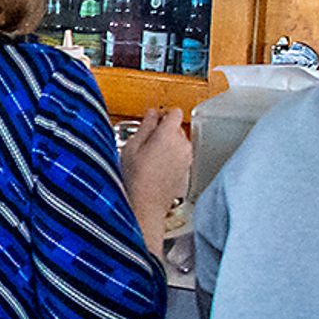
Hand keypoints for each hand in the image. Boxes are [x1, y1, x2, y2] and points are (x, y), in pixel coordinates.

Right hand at [120, 106, 194, 227]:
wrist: (146, 205)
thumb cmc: (136, 179)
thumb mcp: (131, 147)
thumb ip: (145, 126)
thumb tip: (151, 114)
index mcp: (169, 134)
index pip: (174, 112)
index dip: (162, 114)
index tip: (152, 120)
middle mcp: (182, 144)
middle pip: (176, 127)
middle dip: (163, 131)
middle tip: (144, 142)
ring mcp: (186, 158)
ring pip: (178, 142)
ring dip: (166, 145)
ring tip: (148, 158)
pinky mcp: (186, 169)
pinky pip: (179, 156)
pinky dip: (170, 158)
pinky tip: (155, 168)